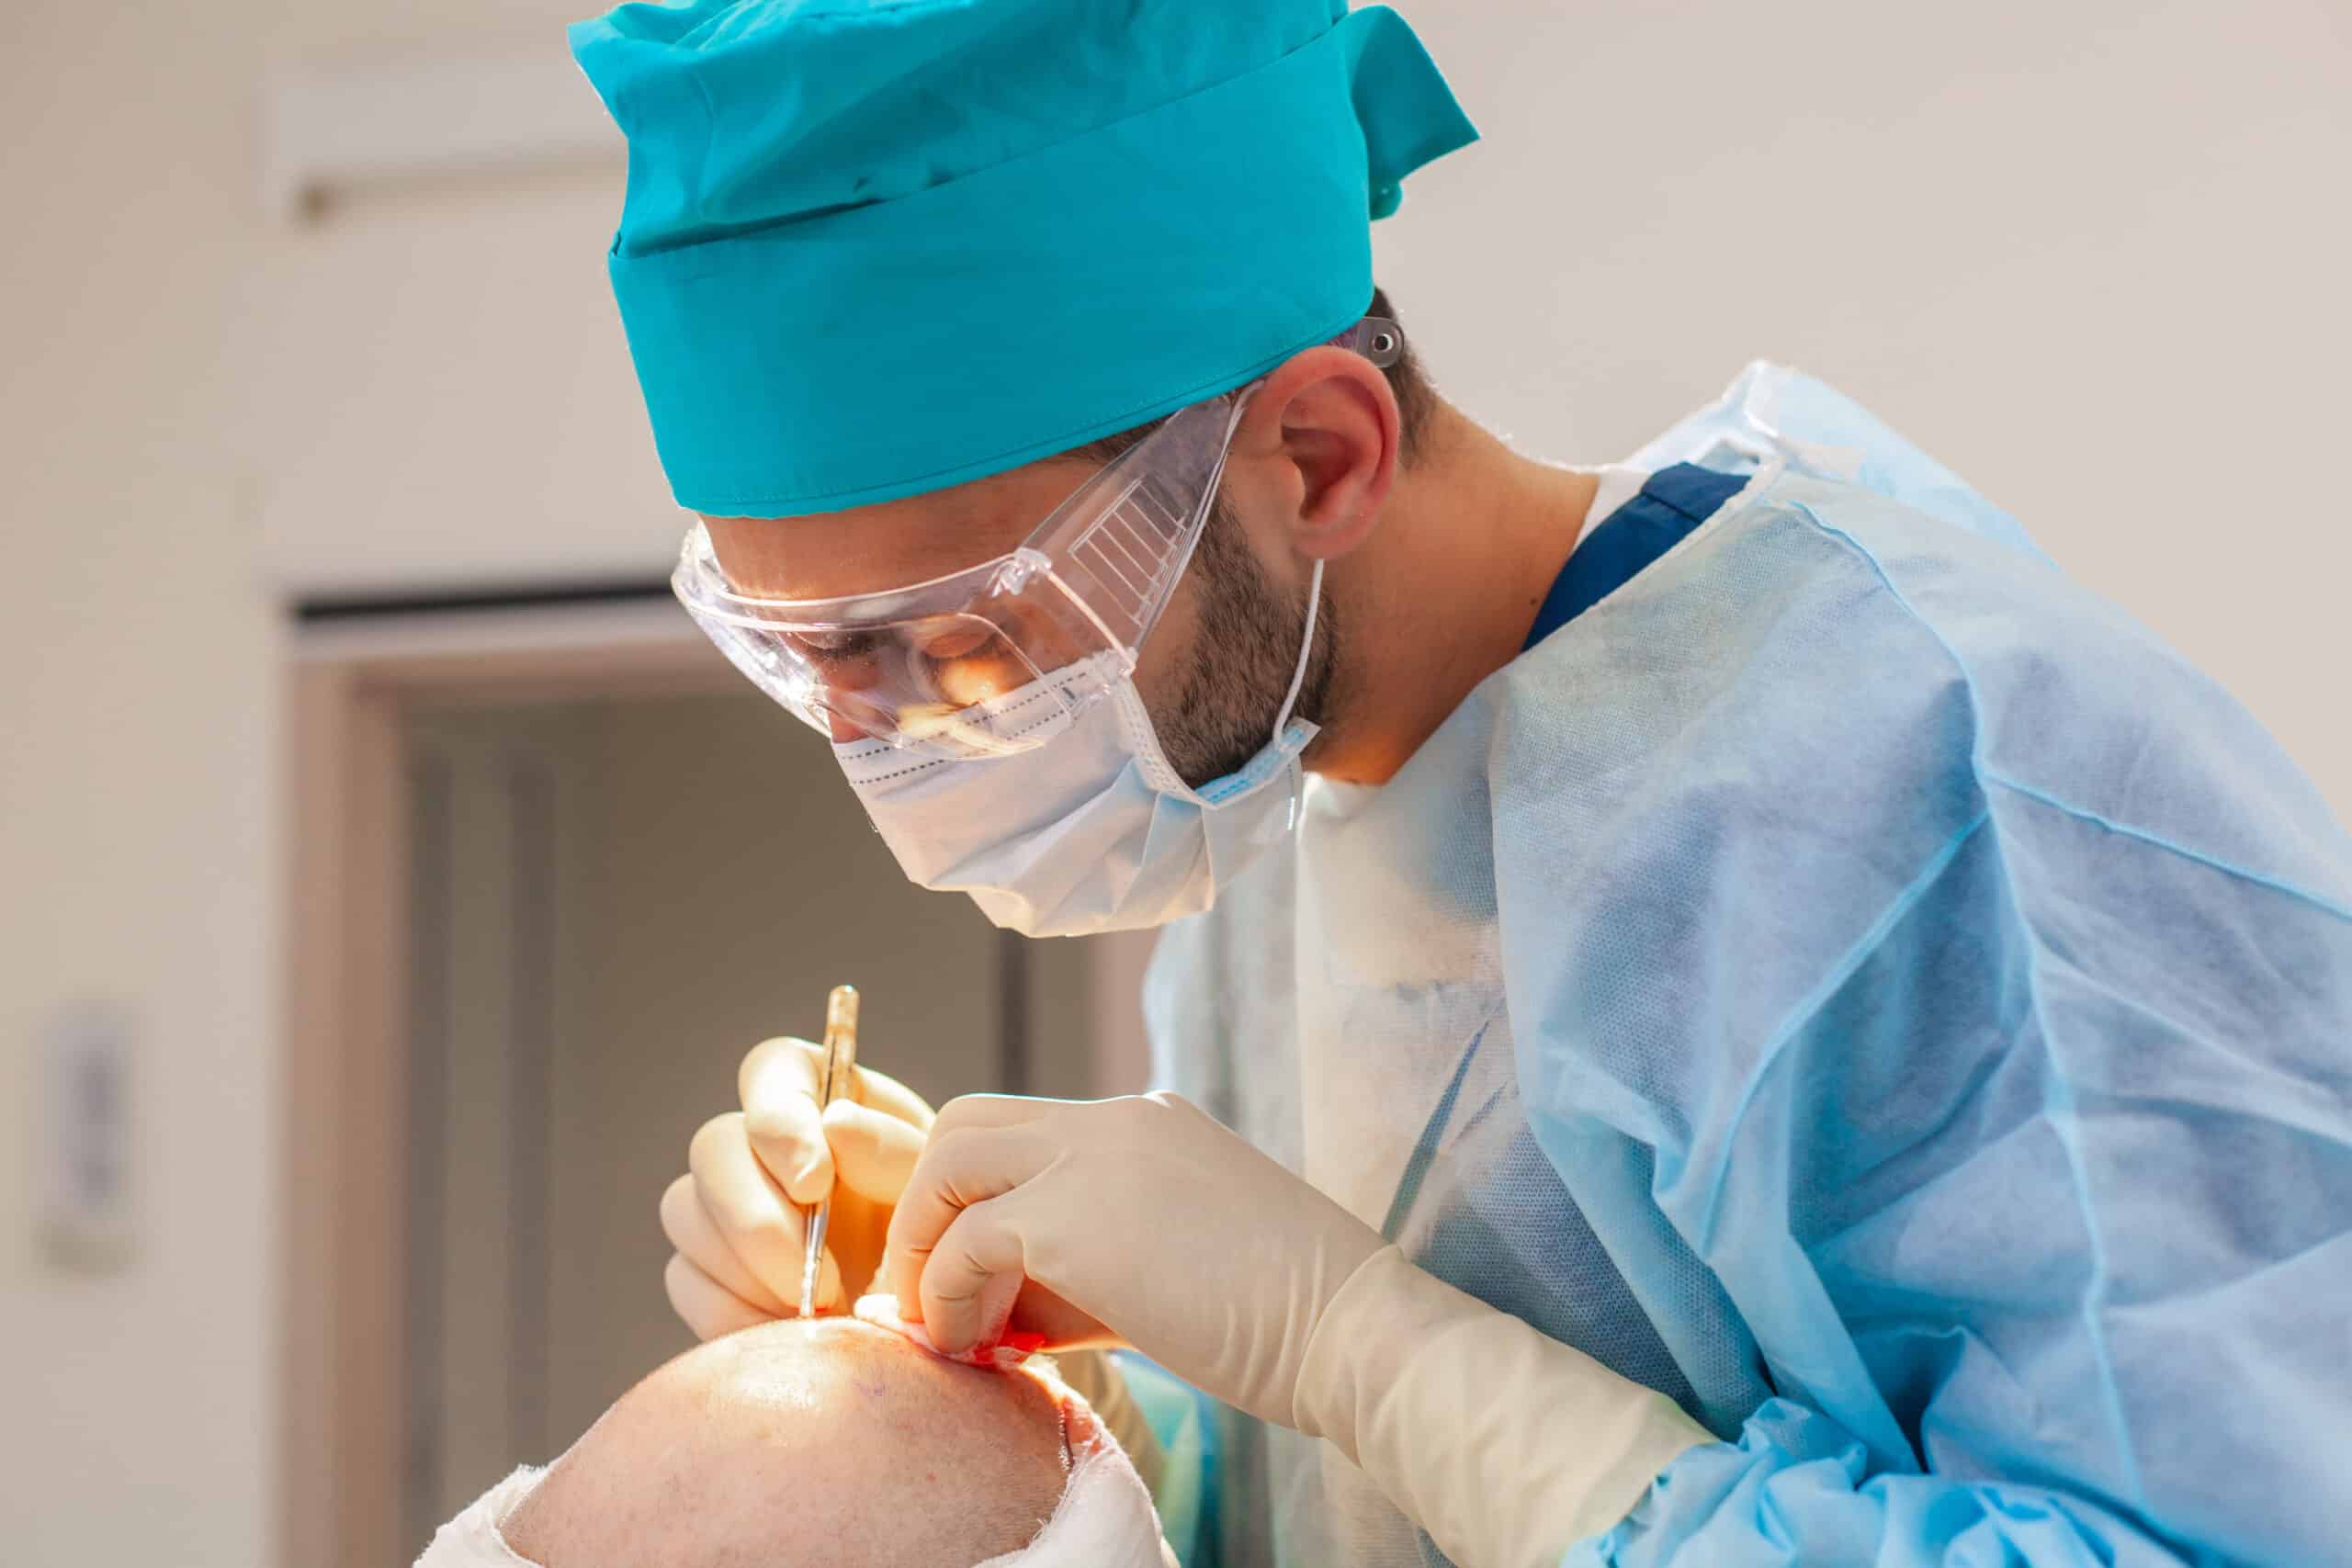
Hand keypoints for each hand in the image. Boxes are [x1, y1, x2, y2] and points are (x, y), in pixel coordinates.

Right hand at [661, 1036, 934, 1338]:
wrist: (927, 1311)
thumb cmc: (936, 1226)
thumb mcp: (937, 1187)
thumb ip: (893, 1152)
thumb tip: (833, 1123)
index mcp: (821, 1096)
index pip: (772, 1070)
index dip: (779, 1121)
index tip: (816, 1182)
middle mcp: (759, 1142)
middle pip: (713, 1148)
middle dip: (758, 1218)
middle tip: (821, 1279)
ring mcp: (721, 1205)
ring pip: (689, 1216)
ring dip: (752, 1271)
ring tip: (823, 1310)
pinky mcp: (704, 1268)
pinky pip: (688, 1282)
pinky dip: (738, 1313)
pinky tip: (792, 1332)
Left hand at [883, 1091, 1386, 1425]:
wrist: (1350, 1331)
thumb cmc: (1279, 1322)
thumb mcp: (1166, 1268)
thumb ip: (1082, 1270)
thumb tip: (994, 1311)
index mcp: (1146, 1121)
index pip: (1022, 1134)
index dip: (978, 1206)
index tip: (973, 1286)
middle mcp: (1116, 1117)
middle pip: (967, 1123)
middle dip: (930, 1210)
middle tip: (931, 1295)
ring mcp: (1094, 1152)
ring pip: (949, 1161)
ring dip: (926, 1248)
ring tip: (944, 1328)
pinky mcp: (1073, 1213)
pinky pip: (966, 1242)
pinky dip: (947, 1296)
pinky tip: (974, 1347)